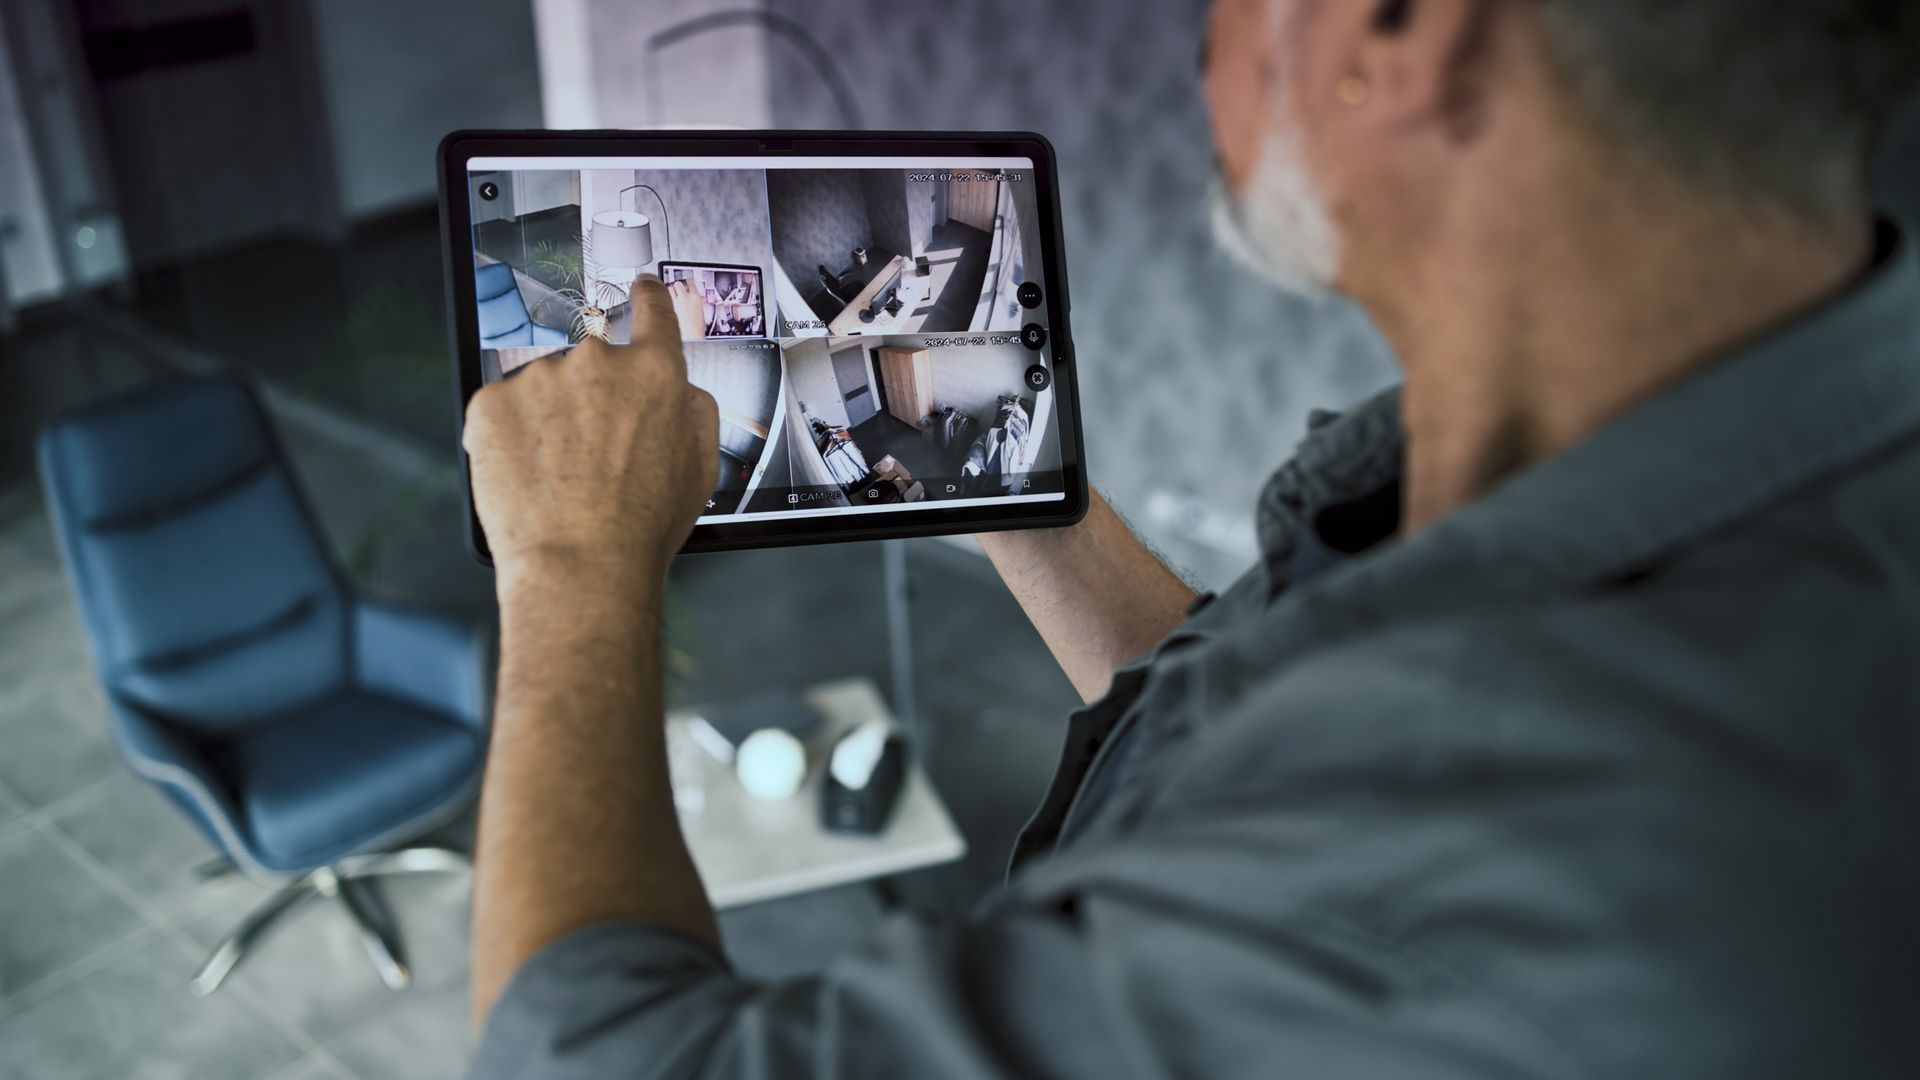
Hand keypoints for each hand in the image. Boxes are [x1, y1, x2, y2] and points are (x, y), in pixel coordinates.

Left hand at [463, 276, 718, 582]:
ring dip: (549, 421)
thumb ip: (692, 409)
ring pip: (544, 390)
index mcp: (655, 372)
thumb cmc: (641, 527)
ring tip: (561, 477)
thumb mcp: (700, 466)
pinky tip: (530, 477)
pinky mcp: (491, 403)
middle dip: (591, 399)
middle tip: (594, 456)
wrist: (580, 564)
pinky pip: (502, 411)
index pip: (653, 311)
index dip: (647, 299)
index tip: (640, 291)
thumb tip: (676, 389)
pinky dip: (511, 438)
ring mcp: (539, 379)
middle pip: (592, 364)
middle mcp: (597, 361)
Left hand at [667, 278, 706, 339]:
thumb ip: (696, 302)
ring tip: (671, 296)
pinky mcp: (665, 308)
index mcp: (695, 297)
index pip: (690, 282)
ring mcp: (673, 302)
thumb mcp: (701, 312)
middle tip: (678, 291)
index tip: (687, 283)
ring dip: (670, 291)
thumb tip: (692, 297)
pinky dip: (664, 299)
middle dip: (677, 286)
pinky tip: (666, 304)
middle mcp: (683, 297)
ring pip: (669, 289)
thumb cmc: (697, 330)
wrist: (690, 339)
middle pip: (678, 284)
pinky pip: (663, 298)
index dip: (688, 282)